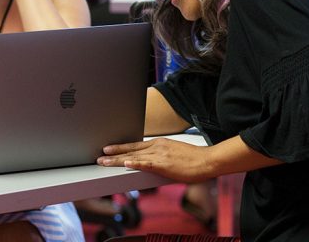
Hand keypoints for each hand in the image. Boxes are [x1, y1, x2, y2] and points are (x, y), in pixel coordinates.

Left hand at [97, 138, 211, 182]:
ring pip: (133, 156)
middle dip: (114, 152)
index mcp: (159, 144)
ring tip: (104, 161)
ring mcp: (159, 155)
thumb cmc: (194, 159)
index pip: (136, 145)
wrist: (207, 160)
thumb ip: (162, 156)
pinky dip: (135, 163)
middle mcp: (156, 147)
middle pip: (131, 149)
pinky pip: (146, 164)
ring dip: (117, 159)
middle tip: (101, 154)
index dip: (122, 147)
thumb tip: (153, 162)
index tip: (110, 149)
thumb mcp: (174, 153)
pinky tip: (126, 163)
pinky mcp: (164, 164)